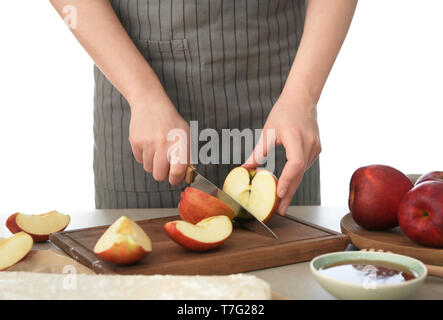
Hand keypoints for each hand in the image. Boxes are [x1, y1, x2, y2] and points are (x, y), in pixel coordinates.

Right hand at [129, 91, 188, 184]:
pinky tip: (149, 144)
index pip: (177, 172)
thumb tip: (186, 175)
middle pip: (159, 176)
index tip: (176, 178)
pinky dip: (144, 156)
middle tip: (166, 166)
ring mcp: (148, 143)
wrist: (150, 103)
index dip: (176, 179)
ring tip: (157, 151)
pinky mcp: (135, 142)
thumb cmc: (171, 121)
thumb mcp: (186, 135)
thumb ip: (188, 155)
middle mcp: (163, 144)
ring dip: (153, 164)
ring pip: (149, 168)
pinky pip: (139, 160)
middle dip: (163, 174)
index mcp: (179, 143)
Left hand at [244, 94, 321, 214]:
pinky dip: (296, 177)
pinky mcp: (316, 149)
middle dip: (289, 193)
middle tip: (280, 210)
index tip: (280, 194)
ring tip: (282, 203)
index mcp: (296, 138)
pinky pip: (305, 166)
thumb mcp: (268, 131)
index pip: (295, 164)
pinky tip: (288, 186)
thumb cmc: (284, 112)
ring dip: (292, 187)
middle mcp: (309, 144)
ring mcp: (315, 147)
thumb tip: (246, 168)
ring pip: (302, 172)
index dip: (288, 180)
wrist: (302, 98)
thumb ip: (258, 152)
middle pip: (299, 174)